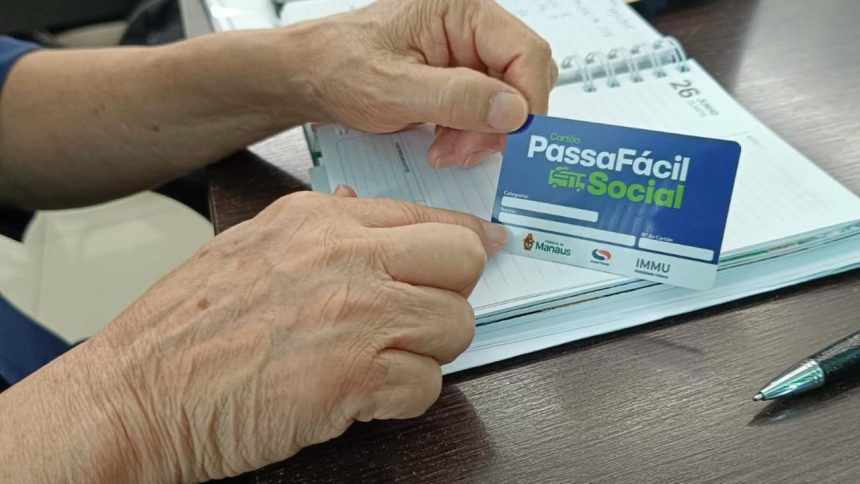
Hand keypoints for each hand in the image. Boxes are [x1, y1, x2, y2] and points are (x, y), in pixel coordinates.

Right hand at [0, 189, 505, 481]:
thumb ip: (316, 227)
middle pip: (461, 262)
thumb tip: (360, 209)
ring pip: (456, 327)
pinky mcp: (355, 380)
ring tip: (380, 362)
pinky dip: (403, 398)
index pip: (428, 217)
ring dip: (427, 352)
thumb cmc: (181, 329)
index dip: (463, 240)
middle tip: (421, 316)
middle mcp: (345, 259)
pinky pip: (427, 387)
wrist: (136, 393)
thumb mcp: (249, 246)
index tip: (483, 248)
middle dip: (451, 293)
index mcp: (318, 222)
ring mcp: (356, 318)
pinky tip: (362, 395)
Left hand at [291, 0, 557, 167]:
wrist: (310, 77)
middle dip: (499, 122)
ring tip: (446, 150)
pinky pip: (484, 110)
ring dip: (482, 134)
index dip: (527, 101)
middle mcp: (470, 26)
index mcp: (462, 10)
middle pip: (522, 77)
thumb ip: (456, 98)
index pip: (526, 52)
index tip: (514, 139)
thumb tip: (513, 110)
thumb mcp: (394, 88)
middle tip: (468, 150)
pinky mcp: (458, 77)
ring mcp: (466, 52)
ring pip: (506, 100)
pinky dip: (470, 134)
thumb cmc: (338, 66)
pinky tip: (443, 144)